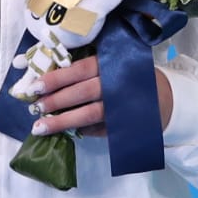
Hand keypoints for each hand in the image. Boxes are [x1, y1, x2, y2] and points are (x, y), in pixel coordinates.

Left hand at [28, 60, 173, 137]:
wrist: (162, 99)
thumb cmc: (126, 77)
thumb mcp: (110, 64)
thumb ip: (84, 69)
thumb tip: (46, 79)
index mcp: (110, 64)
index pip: (79, 70)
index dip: (56, 78)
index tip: (35, 87)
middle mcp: (115, 84)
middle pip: (82, 93)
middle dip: (56, 101)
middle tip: (35, 109)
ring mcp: (120, 106)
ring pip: (89, 114)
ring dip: (62, 122)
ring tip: (40, 128)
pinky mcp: (123, 125)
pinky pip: (98, 130)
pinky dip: (82, 131)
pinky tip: (67, 133)